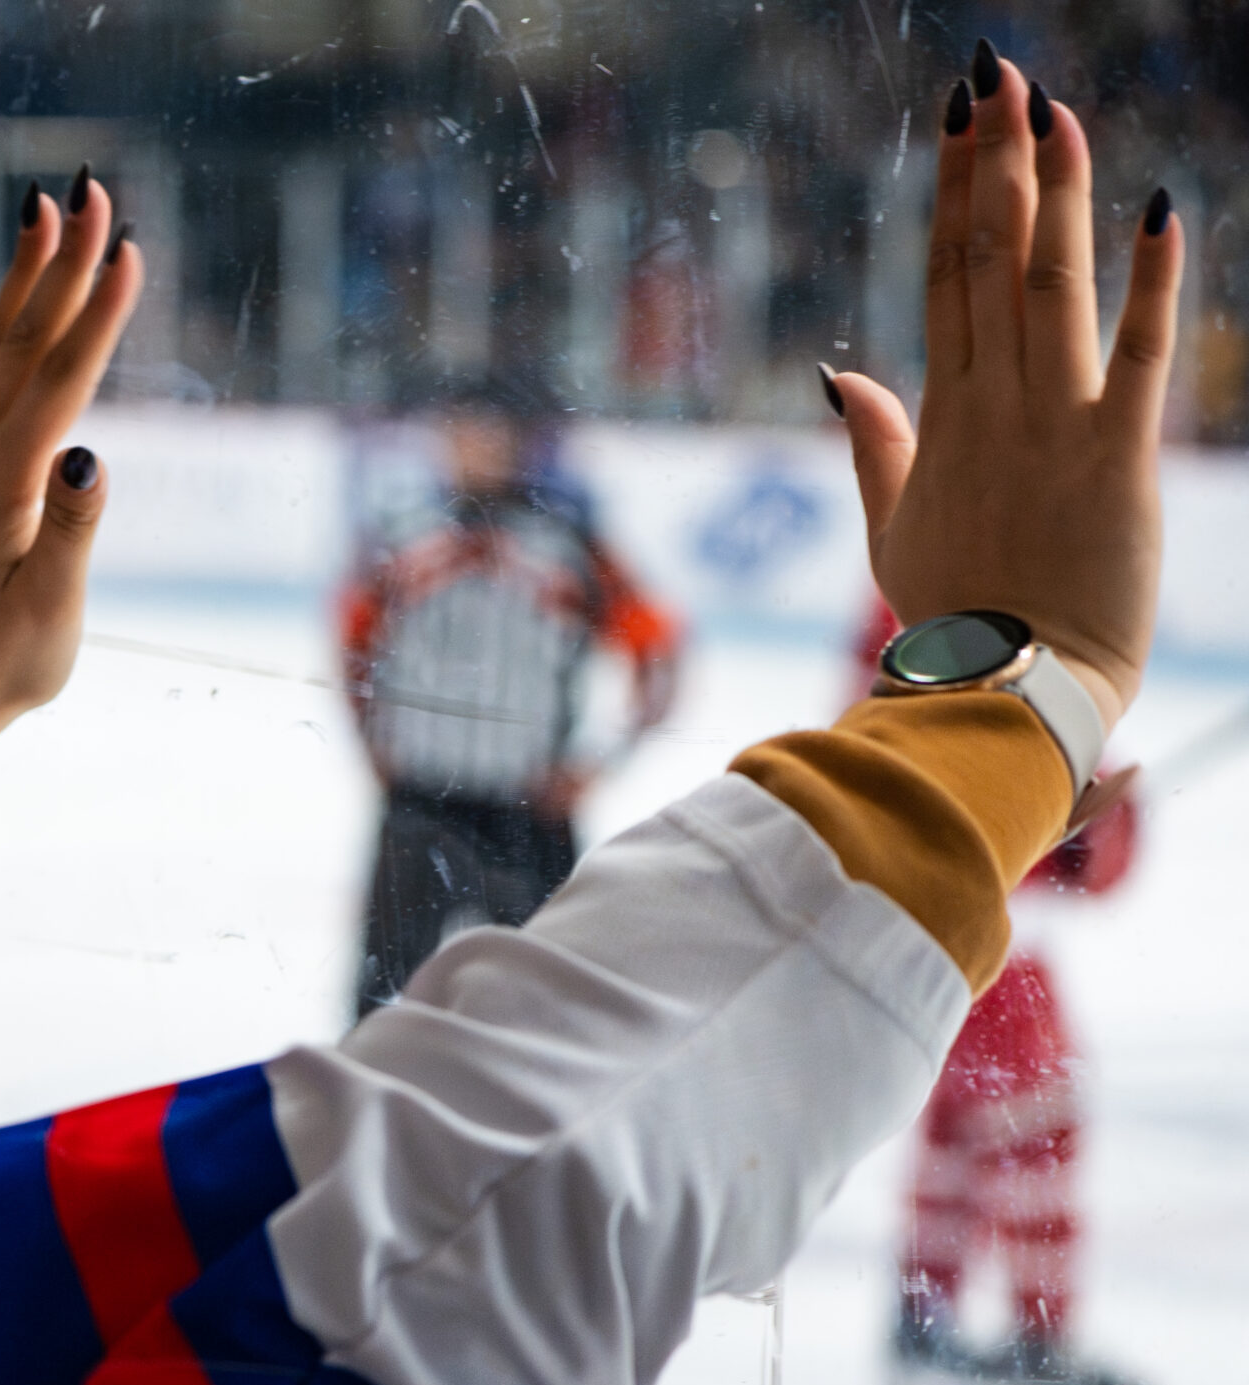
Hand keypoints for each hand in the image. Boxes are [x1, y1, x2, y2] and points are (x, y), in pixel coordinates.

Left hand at [0, 171, 143, 759]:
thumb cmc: (9, 661)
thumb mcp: (52, 607)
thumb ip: (71, 530)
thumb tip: (90, 457)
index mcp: (6, 479)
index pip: (63, 378)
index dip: (98, 312)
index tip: (128, 248)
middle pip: (31, 339)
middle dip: (65, 261)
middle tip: (94, 189)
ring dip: (23, 276)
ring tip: (42, 208)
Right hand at [828, 50, 1183, 733]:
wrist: (1007, 690)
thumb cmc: (953, 620)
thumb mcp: (891, 531)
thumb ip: (875, 446)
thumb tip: (840, 374)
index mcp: (941, 419)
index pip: (942, 281)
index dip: (951, 194)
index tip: (956, 122)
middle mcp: (992, 407)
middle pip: (986, 261)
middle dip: (993, 164)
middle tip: (996, 77)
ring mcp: (1053, 427)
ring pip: (1049, 286)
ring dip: (1054, 194)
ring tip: (1055, 110)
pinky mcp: (1117, 456)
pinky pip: (1140, 353)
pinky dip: (1154, 281)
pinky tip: (1161, 208)